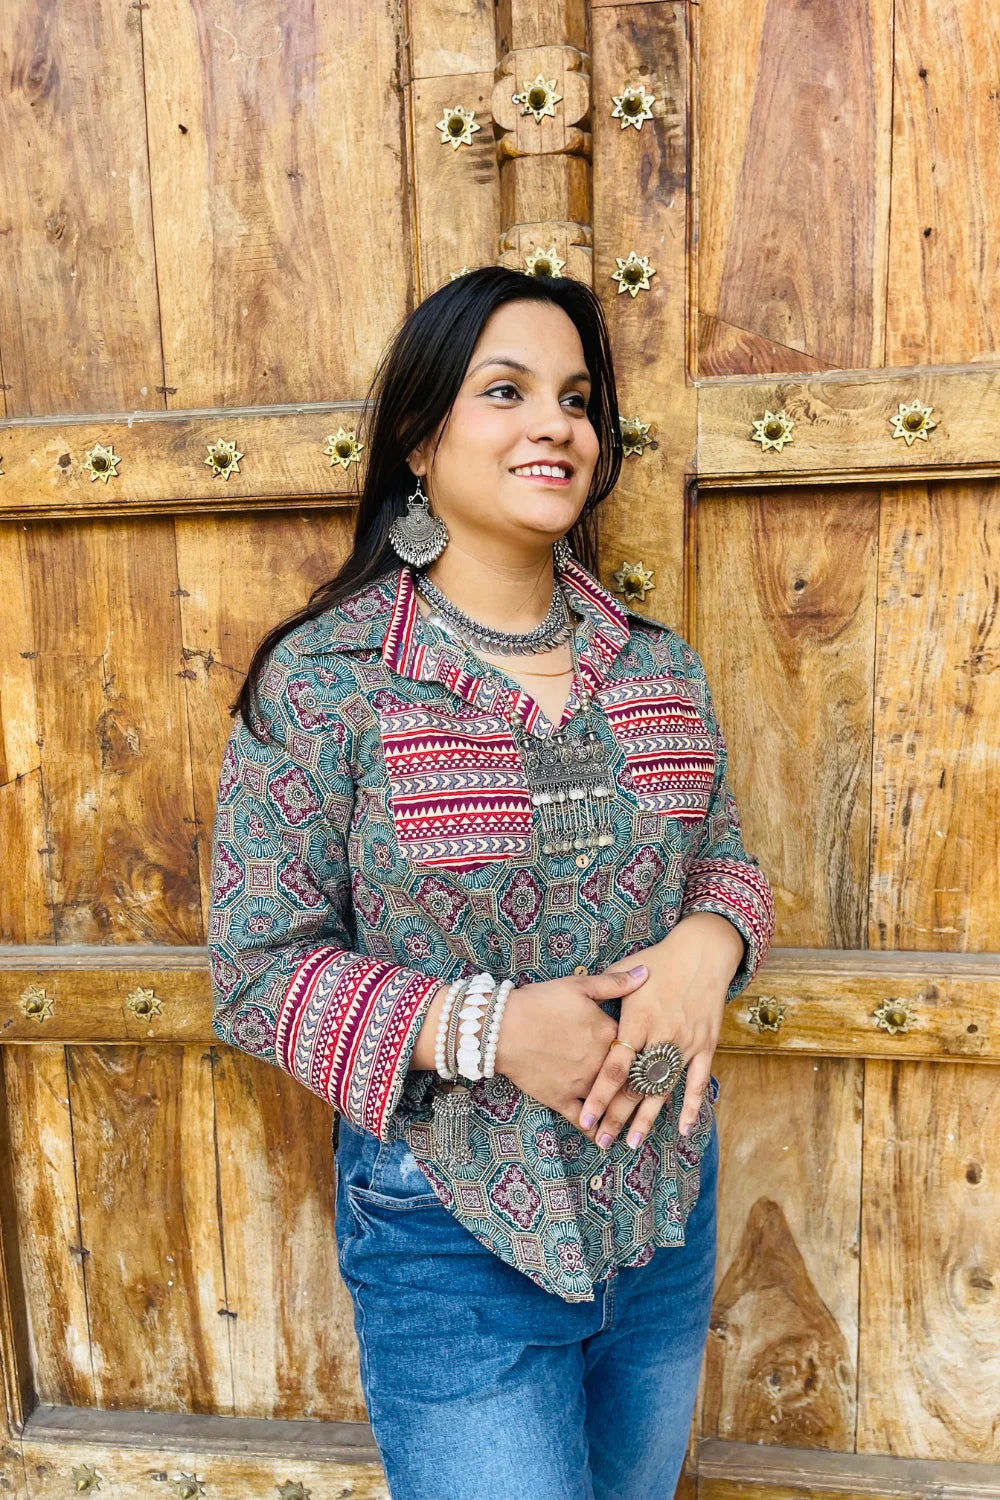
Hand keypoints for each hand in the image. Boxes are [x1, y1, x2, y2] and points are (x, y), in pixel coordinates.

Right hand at [495, 963, 649, 1131]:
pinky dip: (593, 1128)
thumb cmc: (541, 1002)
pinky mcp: (561, 1099)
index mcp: (608, 1034)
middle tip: (656, 1090)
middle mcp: (600, 1064)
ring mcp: (581, 1084)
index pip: (637, 1044)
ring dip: (623, 1112)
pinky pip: (582, 1119)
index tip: (656, 1053)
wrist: (502, 1027)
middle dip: (641, 1083)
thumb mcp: (579, 986)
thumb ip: (615, 983)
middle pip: (628, 1076)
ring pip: (609, 1101)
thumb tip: (645, 973)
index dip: (646, 1049)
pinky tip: (602, 1137)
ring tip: (636, 1123)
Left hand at [577, 913, 743, 1150]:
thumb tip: (576, 998)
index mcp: (639, 1020)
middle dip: (618, 1116)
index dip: (600, 1095)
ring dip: (648, 1118)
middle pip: (636, 1085)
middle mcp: (662, 1036)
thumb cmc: (661, 959)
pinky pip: (698, 1080)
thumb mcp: (626, 969)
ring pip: (664, 1088)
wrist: (704, 951)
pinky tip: (683, 1128)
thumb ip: (604, 989)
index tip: (585, 1118)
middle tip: (602, 1141)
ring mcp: (686, 1043)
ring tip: (632, 1142)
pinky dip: (691, 1105)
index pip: (615, 1067)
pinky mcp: (706, 1045)